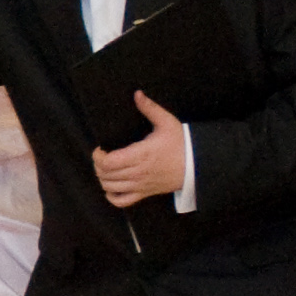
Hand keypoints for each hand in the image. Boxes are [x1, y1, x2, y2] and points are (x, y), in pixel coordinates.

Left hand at [94, 92, 189, 209]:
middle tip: (102, 157)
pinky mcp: (145, 193)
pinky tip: (110, 188)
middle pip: (105, 175)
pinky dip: (112, 197)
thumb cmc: (181, 143)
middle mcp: (138, 172)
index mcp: (140, 154)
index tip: (100, 148)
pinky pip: (122, 201)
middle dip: (98, 166)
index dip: (98, 156)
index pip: (108, 162)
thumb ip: (149, 108)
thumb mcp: (167, 122)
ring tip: (105, 169)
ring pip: (110, 188)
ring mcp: (140, 185)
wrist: (197, 164)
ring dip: (103, 179)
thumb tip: (137, 94)